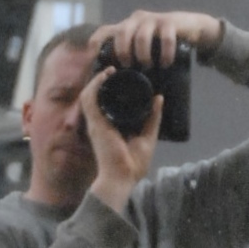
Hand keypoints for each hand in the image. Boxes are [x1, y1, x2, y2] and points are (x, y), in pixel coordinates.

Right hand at [82, 67, 162, 215]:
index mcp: (111, 127)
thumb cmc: (132, 164)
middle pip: (97, 97)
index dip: (111, 90)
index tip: (123, 77)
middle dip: (103, 82)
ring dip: (98, 80)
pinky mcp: (94, 122)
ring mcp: (95, 122)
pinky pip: (90, 98)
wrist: (122, 177)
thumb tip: (159, 98)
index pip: (108, 104)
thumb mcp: (147, 137)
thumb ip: (153, 118)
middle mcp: (101, 123)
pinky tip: (105, 75)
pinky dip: (96, 84)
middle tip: (115, 70)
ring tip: (110, 70)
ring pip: (90, 94)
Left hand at [90, 9, 221, 66]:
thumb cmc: (162, 41)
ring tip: (148, 66)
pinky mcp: (170, 22)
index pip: (104, 31)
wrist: (192, 26)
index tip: (93, 60)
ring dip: (143, 54)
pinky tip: (166, 63)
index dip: (95, 44)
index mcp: (126, 26)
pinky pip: (165, 38)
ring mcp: (153, 19)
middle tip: (128, 66)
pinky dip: (165, 53)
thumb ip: (132, 55)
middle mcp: (136, 20)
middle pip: (121, 34)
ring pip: (141, 37)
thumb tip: (116, 80)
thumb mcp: (144, 45)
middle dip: (123, 52)